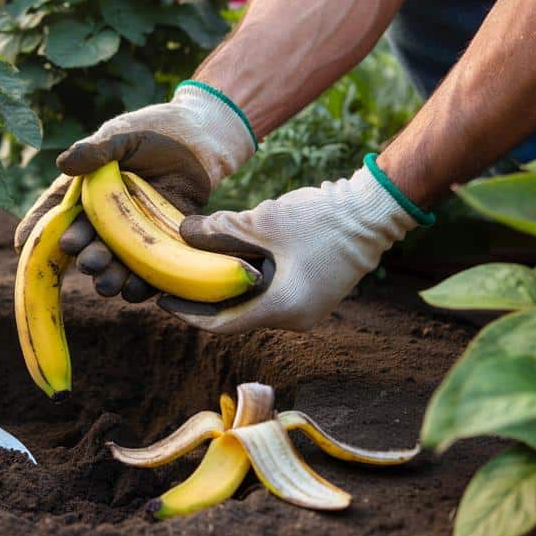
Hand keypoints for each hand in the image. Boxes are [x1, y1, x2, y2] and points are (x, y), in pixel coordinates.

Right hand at [13, 82, 255, 301]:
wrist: (199, 142)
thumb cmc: (153, 133)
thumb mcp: (122, 136)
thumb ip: (96, 149)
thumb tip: (64, 163)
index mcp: (85, 194)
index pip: (55, 214)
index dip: (41, 230)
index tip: (32, 245)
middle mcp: (102, 221)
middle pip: (85, 247)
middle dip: (85, 257)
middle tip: (87, 260)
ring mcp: (130, 238)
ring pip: (113, 267)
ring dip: (108, 279)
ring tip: (108, 283)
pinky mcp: (160, 249)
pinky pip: (146, 275)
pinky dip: (140, 287)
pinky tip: (135, 289)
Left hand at [157, 164, 423, 332]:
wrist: (374, 211)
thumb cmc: (322, 217)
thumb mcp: (263, 220)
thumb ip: (221, 229)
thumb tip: (182, 232)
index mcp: (284, 309)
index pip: (223, 323)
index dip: (188, 313)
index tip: (161, 298)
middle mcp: (296, 319)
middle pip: (236, 317)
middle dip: (202, 300)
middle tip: (170, 281)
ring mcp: (307, 309)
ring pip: (252, 306)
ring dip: (224, 290)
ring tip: (191, 270)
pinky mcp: (312, 295)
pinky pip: (270, 295)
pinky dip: (245, 283)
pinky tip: (225, 262)